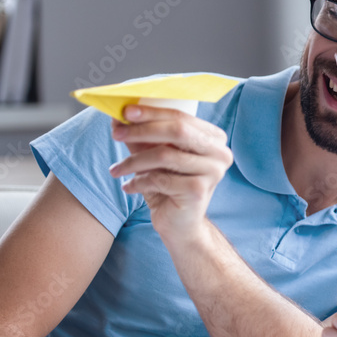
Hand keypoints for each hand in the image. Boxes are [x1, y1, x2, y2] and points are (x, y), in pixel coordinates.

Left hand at [109, 105, 232, 238]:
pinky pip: (160, 178)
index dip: (152, 112)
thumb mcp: (154, 156)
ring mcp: (213, 172)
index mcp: (214, 138)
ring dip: (134, 161)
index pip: (181, 117)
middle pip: (178, 130)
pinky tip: (128, 187)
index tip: (125, 111)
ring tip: (116, 169)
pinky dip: (139, 182)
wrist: (180, 225)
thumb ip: (142, 135)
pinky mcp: (199, 190)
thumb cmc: (168, 187)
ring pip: (165, 155)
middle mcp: (220, 153)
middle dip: (142, 130)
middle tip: (116, 134)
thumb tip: (119, 115)